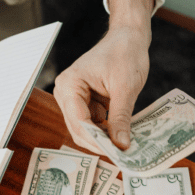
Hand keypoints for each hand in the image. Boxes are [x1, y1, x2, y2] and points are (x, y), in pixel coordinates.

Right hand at [54, 0, 153, 152]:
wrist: (129, 37)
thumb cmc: (125, 53)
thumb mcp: (125, 88)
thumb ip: (121, 118)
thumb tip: (121, 146)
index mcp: (69, 85)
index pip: (79, 122)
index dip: (98, 141)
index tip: (118, 154)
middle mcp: (65, 93)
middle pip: (79, 130)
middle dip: (100, 143)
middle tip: (123, 156)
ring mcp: (74, 99)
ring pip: (86, 130)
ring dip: (104, 139)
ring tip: (125, 148)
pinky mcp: (85, 103)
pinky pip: (94, 124)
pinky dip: (107, 131)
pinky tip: (122, 136)